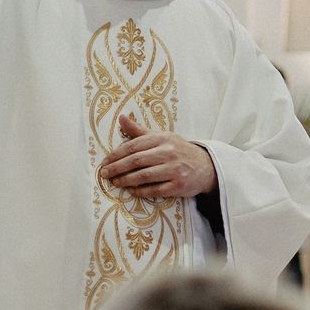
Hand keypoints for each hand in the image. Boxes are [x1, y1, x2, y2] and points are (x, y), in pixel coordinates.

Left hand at [98, 112, 216, 200]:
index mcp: (162, 139)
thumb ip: (139, 131)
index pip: (134, 146)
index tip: (105, 161)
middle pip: (136, 161)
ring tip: (115, 182)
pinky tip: (131, 191)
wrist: (204, 166)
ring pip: (144, 176)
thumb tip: (121, 118)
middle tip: (104, 174)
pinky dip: (141, 191)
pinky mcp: (178, 185)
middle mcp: (168, 153)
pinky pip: (155, 190)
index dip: (116, 154)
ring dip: (126, 180)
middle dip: (117, 168)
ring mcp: (174, 170)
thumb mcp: (161, 137)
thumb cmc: (178, 150)